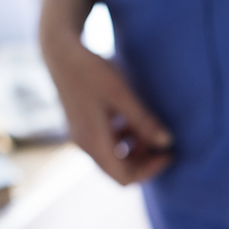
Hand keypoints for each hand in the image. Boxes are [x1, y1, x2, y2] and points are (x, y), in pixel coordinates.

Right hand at [45, 37, 172, 184]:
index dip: (150, 170)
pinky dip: (122, 139)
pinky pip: (105, 144)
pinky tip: (131, 118)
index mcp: (94, 141)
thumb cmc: (91, 70)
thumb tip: (167, 142)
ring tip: (148, 127)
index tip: (169, 154)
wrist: (60, 51)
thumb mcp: (122, 94)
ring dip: (134, 149)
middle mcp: (84, 145)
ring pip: (113, 158)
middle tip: (163, 143)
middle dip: (144, 161)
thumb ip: (144, 120)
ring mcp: (80, 136)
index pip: (125, 177)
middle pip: (119, 171)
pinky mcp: (81, 127)